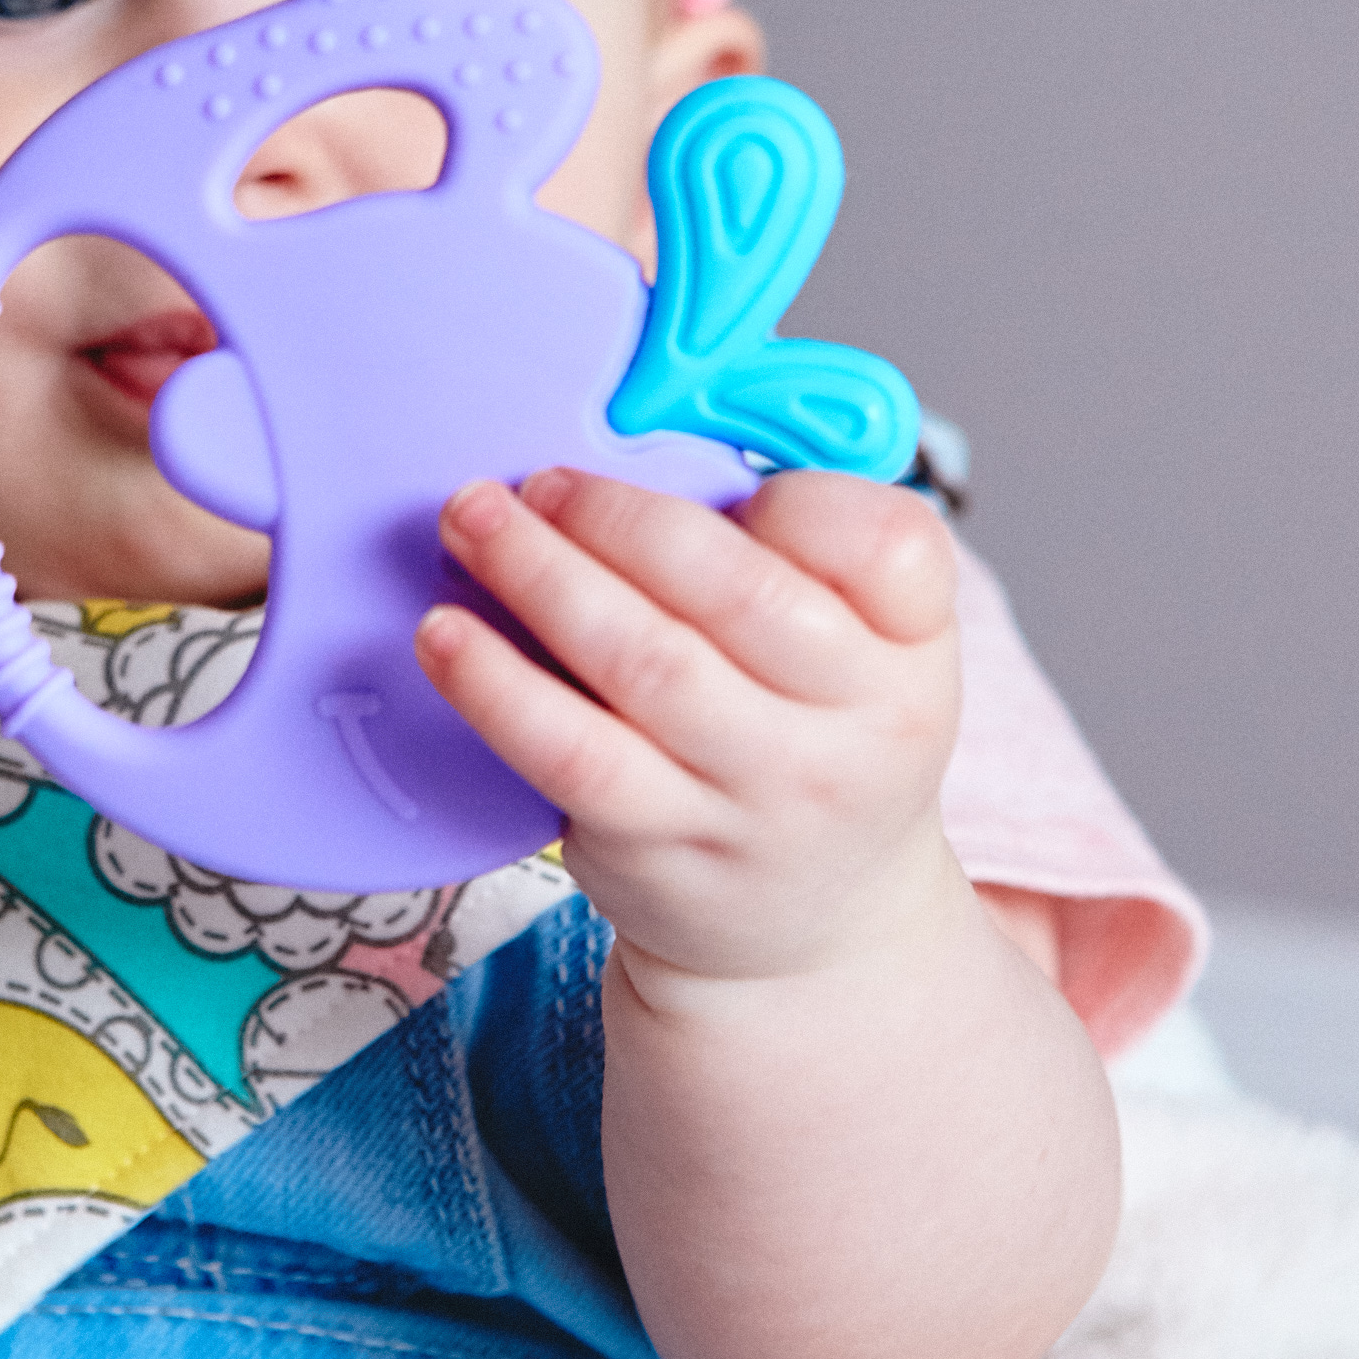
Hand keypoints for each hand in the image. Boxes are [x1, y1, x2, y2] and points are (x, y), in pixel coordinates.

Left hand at [416, 466, 962, 987]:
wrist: (814, 932)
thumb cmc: (814, 748)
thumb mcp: (862, 653)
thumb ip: (796, 551)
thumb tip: (656, 426)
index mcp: (912, 651)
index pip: (888, 546)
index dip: (797, 499)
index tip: (717, 476)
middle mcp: (854, 727)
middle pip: (732, 590)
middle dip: (616, 517)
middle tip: (536, 480)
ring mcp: (757, 793)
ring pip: (642, 661)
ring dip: (540, 575)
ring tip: (472, 523)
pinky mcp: (662, 845)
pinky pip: (569, 751)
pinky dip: (497, 686)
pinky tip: (446, 638)